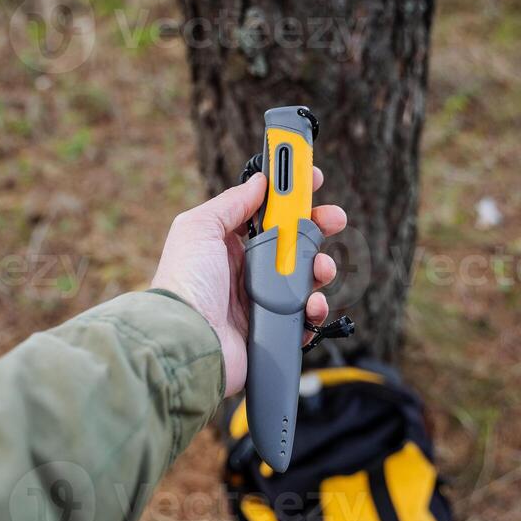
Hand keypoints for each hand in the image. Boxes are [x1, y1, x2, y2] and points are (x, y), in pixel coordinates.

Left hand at [151, 170, 346, 396]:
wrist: (187, 339)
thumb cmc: (186, 283)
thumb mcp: (199, 228)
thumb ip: (231, 203)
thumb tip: (259, 180)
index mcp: (232, 246)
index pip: (270, 215)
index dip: (293, 198)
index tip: (315, 181)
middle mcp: (249, 273)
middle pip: (296, 245)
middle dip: (319, 229)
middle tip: (334, 219)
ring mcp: (263, 303)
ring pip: (307, 280)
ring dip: (323, 268)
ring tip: (322, 268)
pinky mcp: (274, 331)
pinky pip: (306, 318)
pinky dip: (317, 310)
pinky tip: (313, 304)